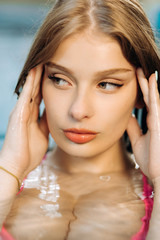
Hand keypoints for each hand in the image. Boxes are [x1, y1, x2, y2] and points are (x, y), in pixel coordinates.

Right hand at [0, 65, 48, 179]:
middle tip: (48, 62)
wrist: (17, 165)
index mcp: (32, 116)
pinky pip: (26, 95)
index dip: (47, 86)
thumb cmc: (29, 153)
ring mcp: (21, 111)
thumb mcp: (43, 134)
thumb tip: (55, 113)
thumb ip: (47, 122)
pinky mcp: (18, 114)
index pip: (41, 97)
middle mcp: (25, 111)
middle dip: (41, 77)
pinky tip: (33, 72)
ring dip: (36, 76)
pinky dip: (30, 83)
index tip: (55, 75)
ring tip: (42, 61)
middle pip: (35, 90)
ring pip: (30, 89)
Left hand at [127, 69, 159, 182]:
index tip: (133, 78)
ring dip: (148, 83)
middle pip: (149, 96)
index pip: (145, 101)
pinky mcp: (159, 123)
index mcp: (152, 122)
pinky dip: (153, 92)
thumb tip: (125, 117)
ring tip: (142, 70)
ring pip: (154, 97)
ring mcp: (159, 120)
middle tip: (137, 68)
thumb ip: (133, 128)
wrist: (159, 175)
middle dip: (143, 82)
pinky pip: (156, 104)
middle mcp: (157, 118)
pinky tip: (150, 80)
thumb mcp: (138, 140)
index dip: (140, 90)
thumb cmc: (152, 160)